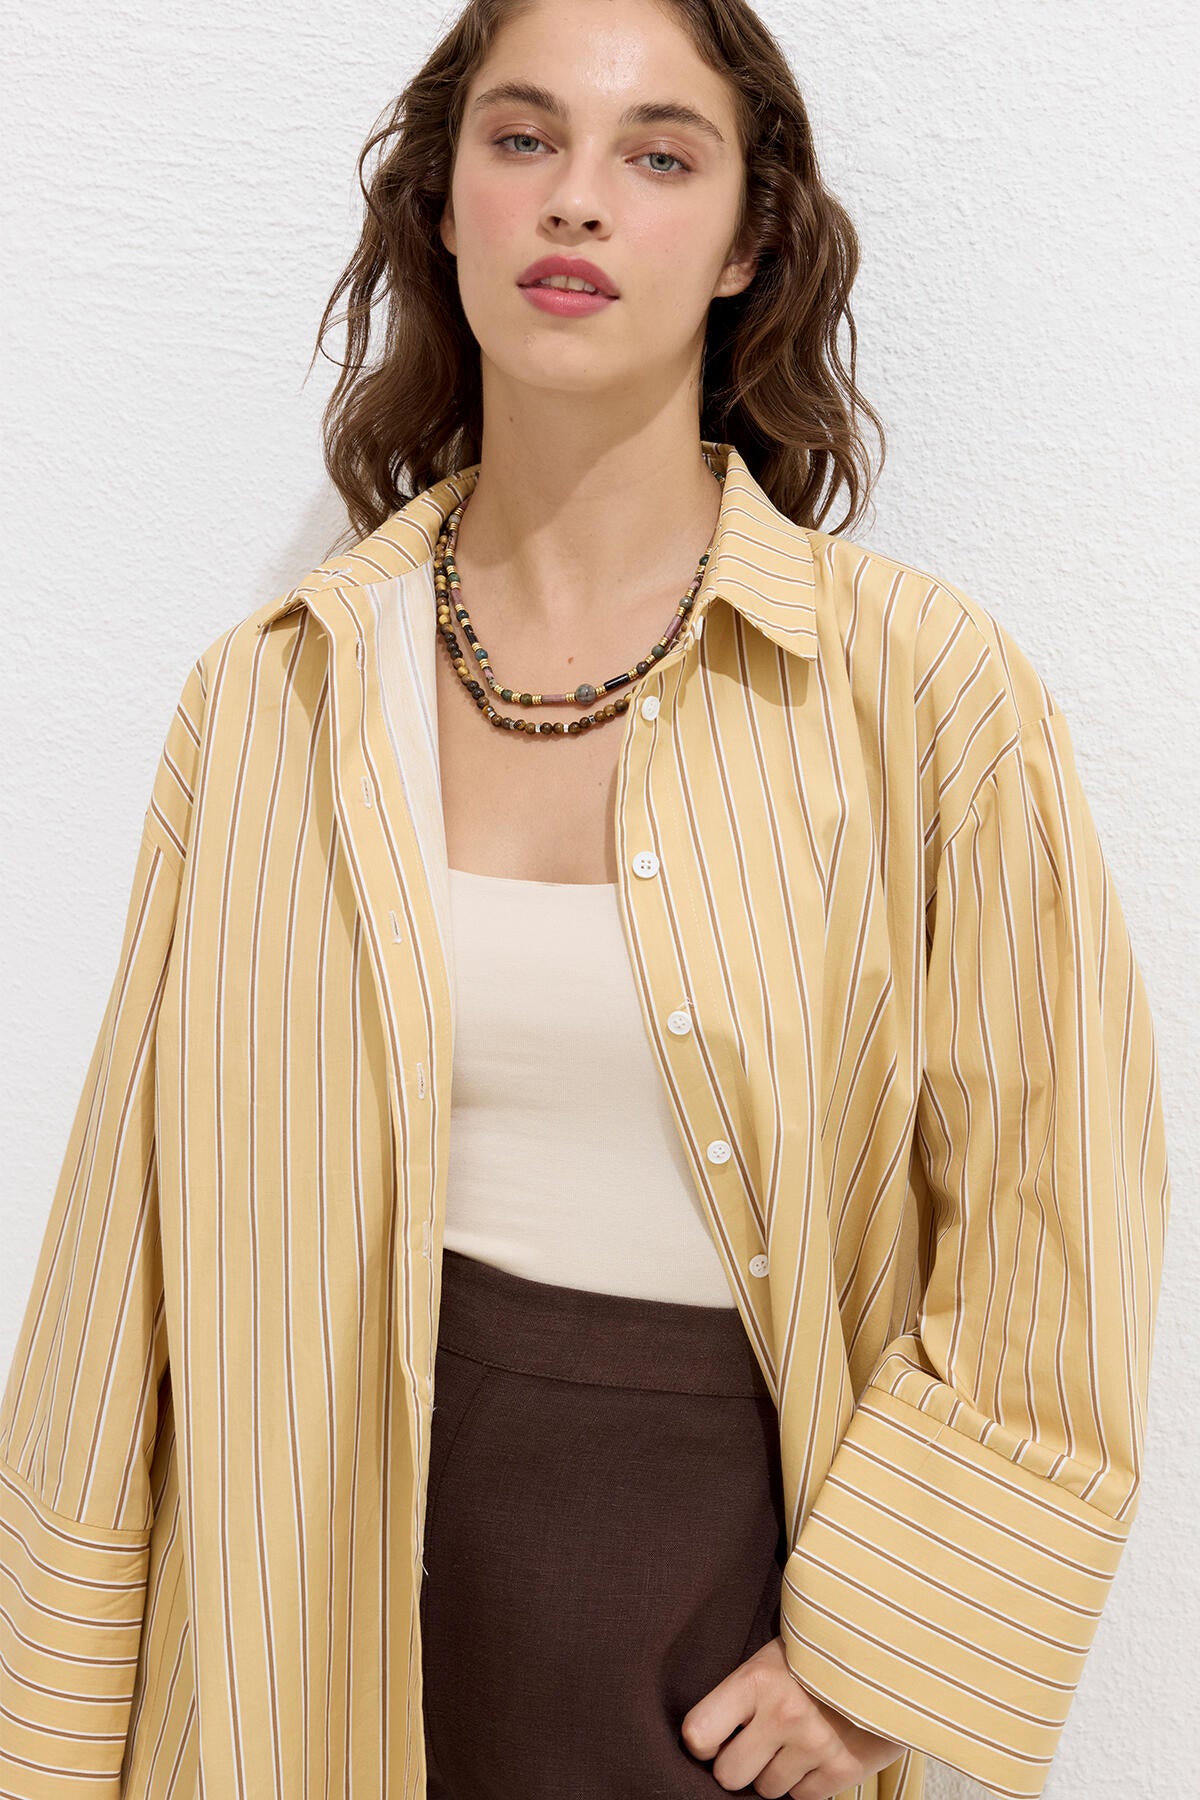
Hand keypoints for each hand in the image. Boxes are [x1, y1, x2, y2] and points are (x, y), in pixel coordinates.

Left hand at [680, 1633, 904, 1797]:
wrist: (885, 1656)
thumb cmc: (816, 1657)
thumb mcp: (772, 1658)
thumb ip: (741, 1696)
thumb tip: (706, 1741)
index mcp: (758, 1679)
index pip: (699, 1732)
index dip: (702, 1742)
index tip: (713, 1739)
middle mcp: (784, 1715)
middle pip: (729, 1775)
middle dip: (738, 1764)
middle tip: (755, 1744)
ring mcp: (816, 1745)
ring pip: (768, 1790)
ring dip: (776, 1772)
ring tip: (794, 1739)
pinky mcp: (844, 1769)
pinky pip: (804, 1798)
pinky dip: (807, 1781)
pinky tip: (819, 1750)